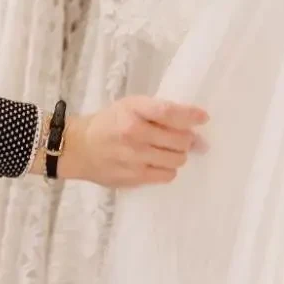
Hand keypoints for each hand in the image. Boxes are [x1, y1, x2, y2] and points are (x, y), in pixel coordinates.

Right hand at [56, 95, 207, 186]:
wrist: (79, 148)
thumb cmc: (108, 122)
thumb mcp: (129, 107)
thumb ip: (159, 113)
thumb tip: (196, 131)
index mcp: (132, 110)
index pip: (169, 112)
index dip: (191, 115)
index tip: (203, 117)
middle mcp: (134, 133)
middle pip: (179, 139)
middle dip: (187, 139)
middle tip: (183, 138)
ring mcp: (134, 157)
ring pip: (177, 159)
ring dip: (178, 154)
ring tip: (167, 150)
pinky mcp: (134, 177)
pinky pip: (166, 175)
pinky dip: (167, 168)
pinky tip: (157, 162)